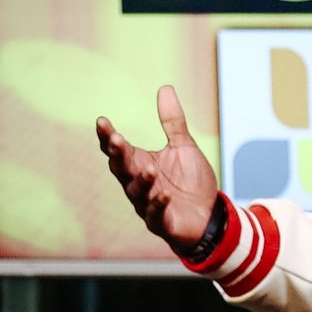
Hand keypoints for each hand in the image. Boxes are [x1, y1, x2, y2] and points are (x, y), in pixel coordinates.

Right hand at [95, 85, 221, 252]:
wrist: (209, 216)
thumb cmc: (191, 183)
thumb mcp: (184, 146)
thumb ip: (173, 121)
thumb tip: (165, 88)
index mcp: (140, 164)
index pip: (118, 150)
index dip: (108, 137)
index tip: (101, 121)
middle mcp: (138, 184)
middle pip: (121, 168)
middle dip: (118, 155)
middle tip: (117, 140)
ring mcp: (148, 204)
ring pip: (137, 192)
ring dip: (141, 181)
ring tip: (148, 170)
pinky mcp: (162, 222)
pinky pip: (156, 214)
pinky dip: (159, 204)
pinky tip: (165, 195)